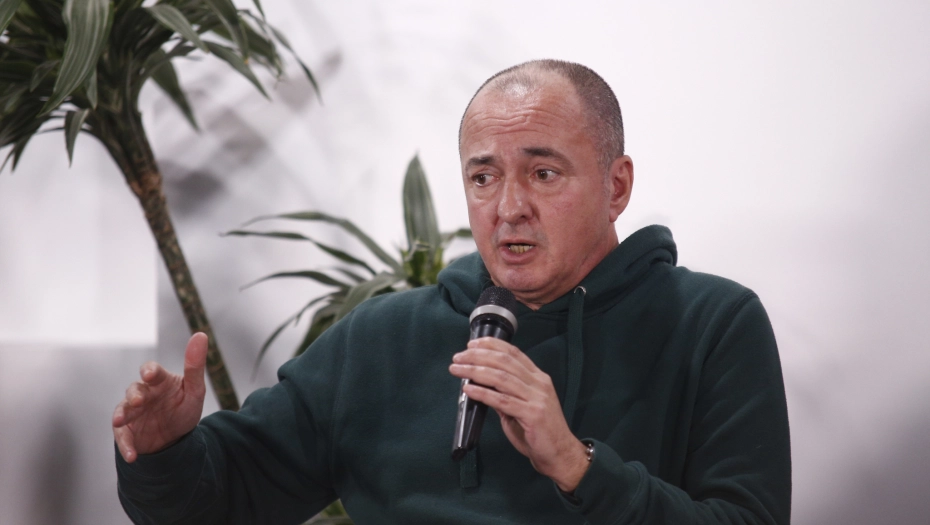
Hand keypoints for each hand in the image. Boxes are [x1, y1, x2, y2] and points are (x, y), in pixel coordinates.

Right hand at [112, 333, 207, 462]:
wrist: (176, 438)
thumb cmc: (184, 408)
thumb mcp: (195, 390)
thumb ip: (195, 365)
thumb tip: (200, 335)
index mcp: (159, 381)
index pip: (151, 370)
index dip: (149, 371)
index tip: (149, 374)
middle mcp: (143, 394)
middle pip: (134, 389)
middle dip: (134, 395)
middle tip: (137, 401)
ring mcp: (132, 413)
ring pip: (122, 410)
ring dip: (121, 415)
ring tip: (120, 422)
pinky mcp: (127, 431)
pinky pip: (123, 437)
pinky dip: (126, 446)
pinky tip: (132, 455)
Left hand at [449, 337, 589, 491]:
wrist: (561, 456)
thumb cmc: (540, 434)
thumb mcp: (522, 409)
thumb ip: (505, 396)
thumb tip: (483, 386)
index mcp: (538, 378)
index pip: (514, 353)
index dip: (492, 345)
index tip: (472, 343)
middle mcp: (539, 383)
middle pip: (504, 361)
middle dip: (478, 356)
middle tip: (458, 357)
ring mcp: (537, 398)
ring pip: (501, 377)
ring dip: (475, 371)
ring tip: (457, 369)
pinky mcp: (532, 414)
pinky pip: (502, 400)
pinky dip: (482, 393)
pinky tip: (468, 389)